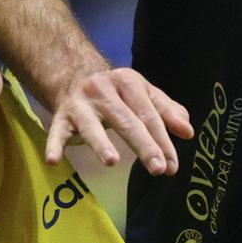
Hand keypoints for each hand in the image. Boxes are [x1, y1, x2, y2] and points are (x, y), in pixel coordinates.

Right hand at [46, 66, 192, 174]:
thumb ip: (166, 110)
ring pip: (92, 126)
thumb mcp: (142, 92)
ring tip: (112, 161)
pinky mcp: (60, 117)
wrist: (70, 73)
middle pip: (126, 120)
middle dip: (143, 145)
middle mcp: (103, 90)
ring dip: (101, 143)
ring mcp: (80, 104)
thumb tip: (188, 131)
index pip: (148, 113)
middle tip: (158, 168)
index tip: (173, 165)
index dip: (162, 139)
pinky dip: (54, 145)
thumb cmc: (115, 91)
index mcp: (127, 82)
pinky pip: (57, 132)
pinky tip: (53, 160)